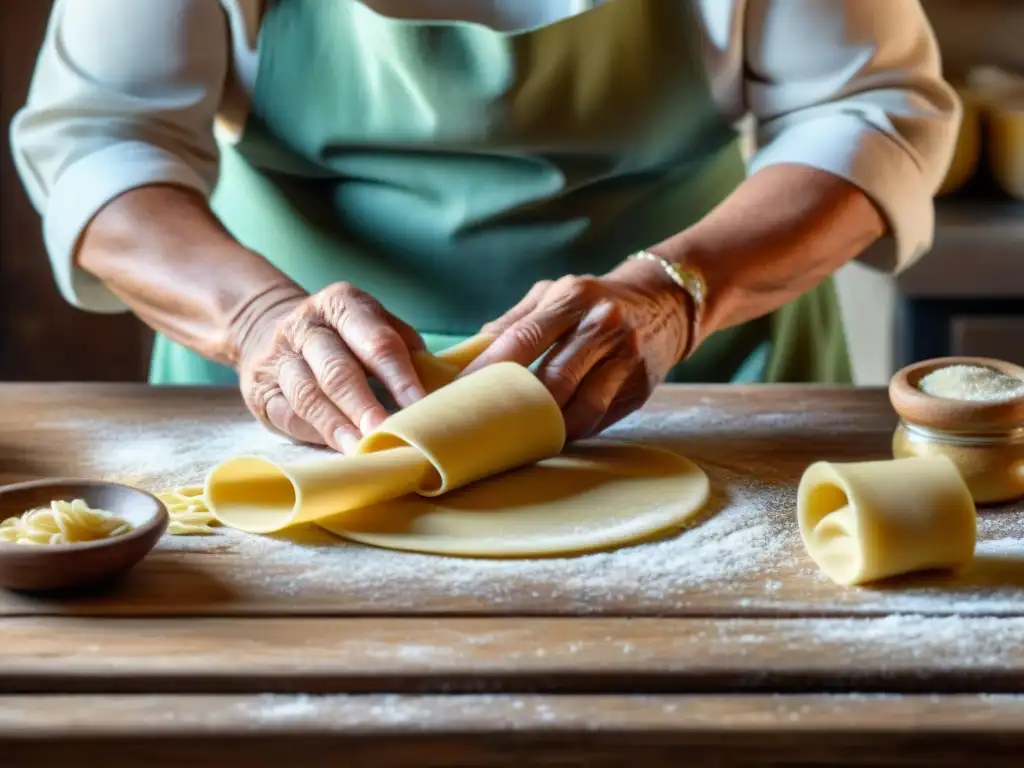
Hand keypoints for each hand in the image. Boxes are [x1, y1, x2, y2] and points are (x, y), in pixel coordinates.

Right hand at [237, 283, 427, 452]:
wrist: (266, 326)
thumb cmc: (343, 335)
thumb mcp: (373, 323)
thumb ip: (404, 347)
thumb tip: (440, 384)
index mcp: (343, 304)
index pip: (377, 341)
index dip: (400, 376)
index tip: (421, 405)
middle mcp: (306, 326)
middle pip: (339, 371)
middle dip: (366, 406)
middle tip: (387, 433)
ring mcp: (278, 357)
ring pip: (309, 395)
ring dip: (339, 426)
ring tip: (362, 449)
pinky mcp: (259, 388)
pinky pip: (288, 414)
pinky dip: (315, 433)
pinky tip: (337, 448)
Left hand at [463, 260, 690, 439]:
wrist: (666, 303)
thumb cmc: (594, 302)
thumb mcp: (555, 294)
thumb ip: (513, 320)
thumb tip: (467, 352)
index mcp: (573, 297)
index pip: (522, 339)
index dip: (487, 371)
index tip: (458, 394)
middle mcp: (603, 323)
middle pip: (553, 378)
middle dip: (516, 406)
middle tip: (485, 426)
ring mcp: (627, 357)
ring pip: (581, 406)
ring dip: (549, 426)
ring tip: (520, 437)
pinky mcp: (642, 386)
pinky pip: (601, 418)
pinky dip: (575, 429)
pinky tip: (555, 434)